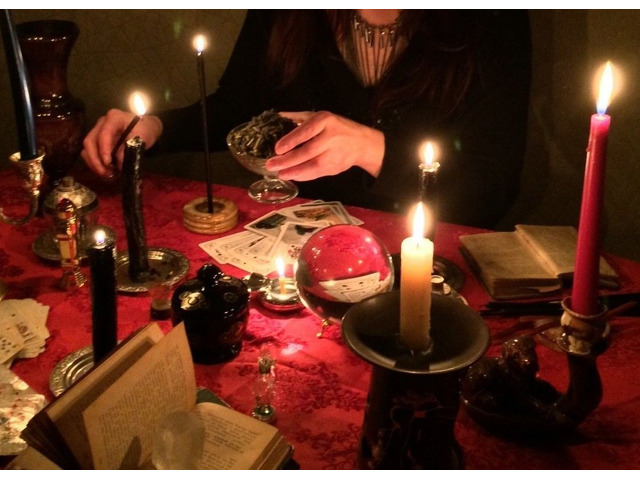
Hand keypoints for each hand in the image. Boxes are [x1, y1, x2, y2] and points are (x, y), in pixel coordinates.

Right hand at [81, 109, 162, 177]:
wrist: (145, 128)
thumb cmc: (145, 130)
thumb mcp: (142, 138)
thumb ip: (130, 149)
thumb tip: (118, 164)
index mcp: (114, 118)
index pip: (104, 134)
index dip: (104, 150)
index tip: (108, 163)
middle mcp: (102, 123)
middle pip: (90, 141)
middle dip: (96, 160)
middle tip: (106, 173)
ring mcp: (97, 131)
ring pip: (87, 148)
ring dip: (94, 163)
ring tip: (106, 174)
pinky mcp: (97, 140)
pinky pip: (90, 153)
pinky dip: (95, 163)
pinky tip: (105, 171)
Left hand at [265, 111, 383, 180]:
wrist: (361, 143)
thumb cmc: (335, 127)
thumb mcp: (319, 117)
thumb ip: (298, 118)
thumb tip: (276, 117)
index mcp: (326, 121)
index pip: (306, 131)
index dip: (291, 140)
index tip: (277, 149)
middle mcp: (331, 137)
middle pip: (308, 151)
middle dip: (288, 160)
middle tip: (271, 165)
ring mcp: (335, 154)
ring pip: (312, 166)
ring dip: (294, 171)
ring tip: (280, 174)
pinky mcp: (335, 167)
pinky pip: (317, 174)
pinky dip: (303, 176)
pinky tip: (292, 176)